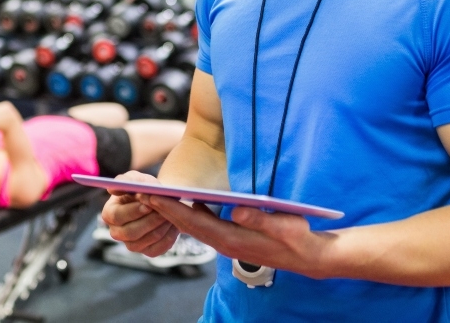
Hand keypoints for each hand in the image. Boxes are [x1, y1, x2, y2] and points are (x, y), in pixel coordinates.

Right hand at [100, 171, 180, 256]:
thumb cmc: (145, 187)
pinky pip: (158, 249)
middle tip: (164, 212)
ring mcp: (132, 244)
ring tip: (170, 215)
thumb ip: (125, 181)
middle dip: (149, 221)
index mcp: (109, 214)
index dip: (132, 211)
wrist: (161, 199)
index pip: (116, 216)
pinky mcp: (147, 251)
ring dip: (160, 227)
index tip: (148, 204)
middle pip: (130, 232)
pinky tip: (173, 225)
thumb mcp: (136, 179)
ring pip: (145, 241)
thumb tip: (111, 190)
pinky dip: (168, 237)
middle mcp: (117, 232)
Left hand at [142, 195, 336, 278]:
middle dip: (164, 209)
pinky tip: (183, 201)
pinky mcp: (231, 238)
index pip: (195, 222)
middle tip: (141, 193)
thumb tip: (238, 210)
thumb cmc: (297, 239)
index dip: (172, 209)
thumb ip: (261, 219)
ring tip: (155, 194)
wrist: (308, 257)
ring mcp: (227, 242)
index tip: (153, 197)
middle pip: (188, 224)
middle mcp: (225, 242)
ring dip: (174, 211)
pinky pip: (204, 225)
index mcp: (233, 239)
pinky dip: (190, 213)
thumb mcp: (285, 226)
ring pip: (193, 225)